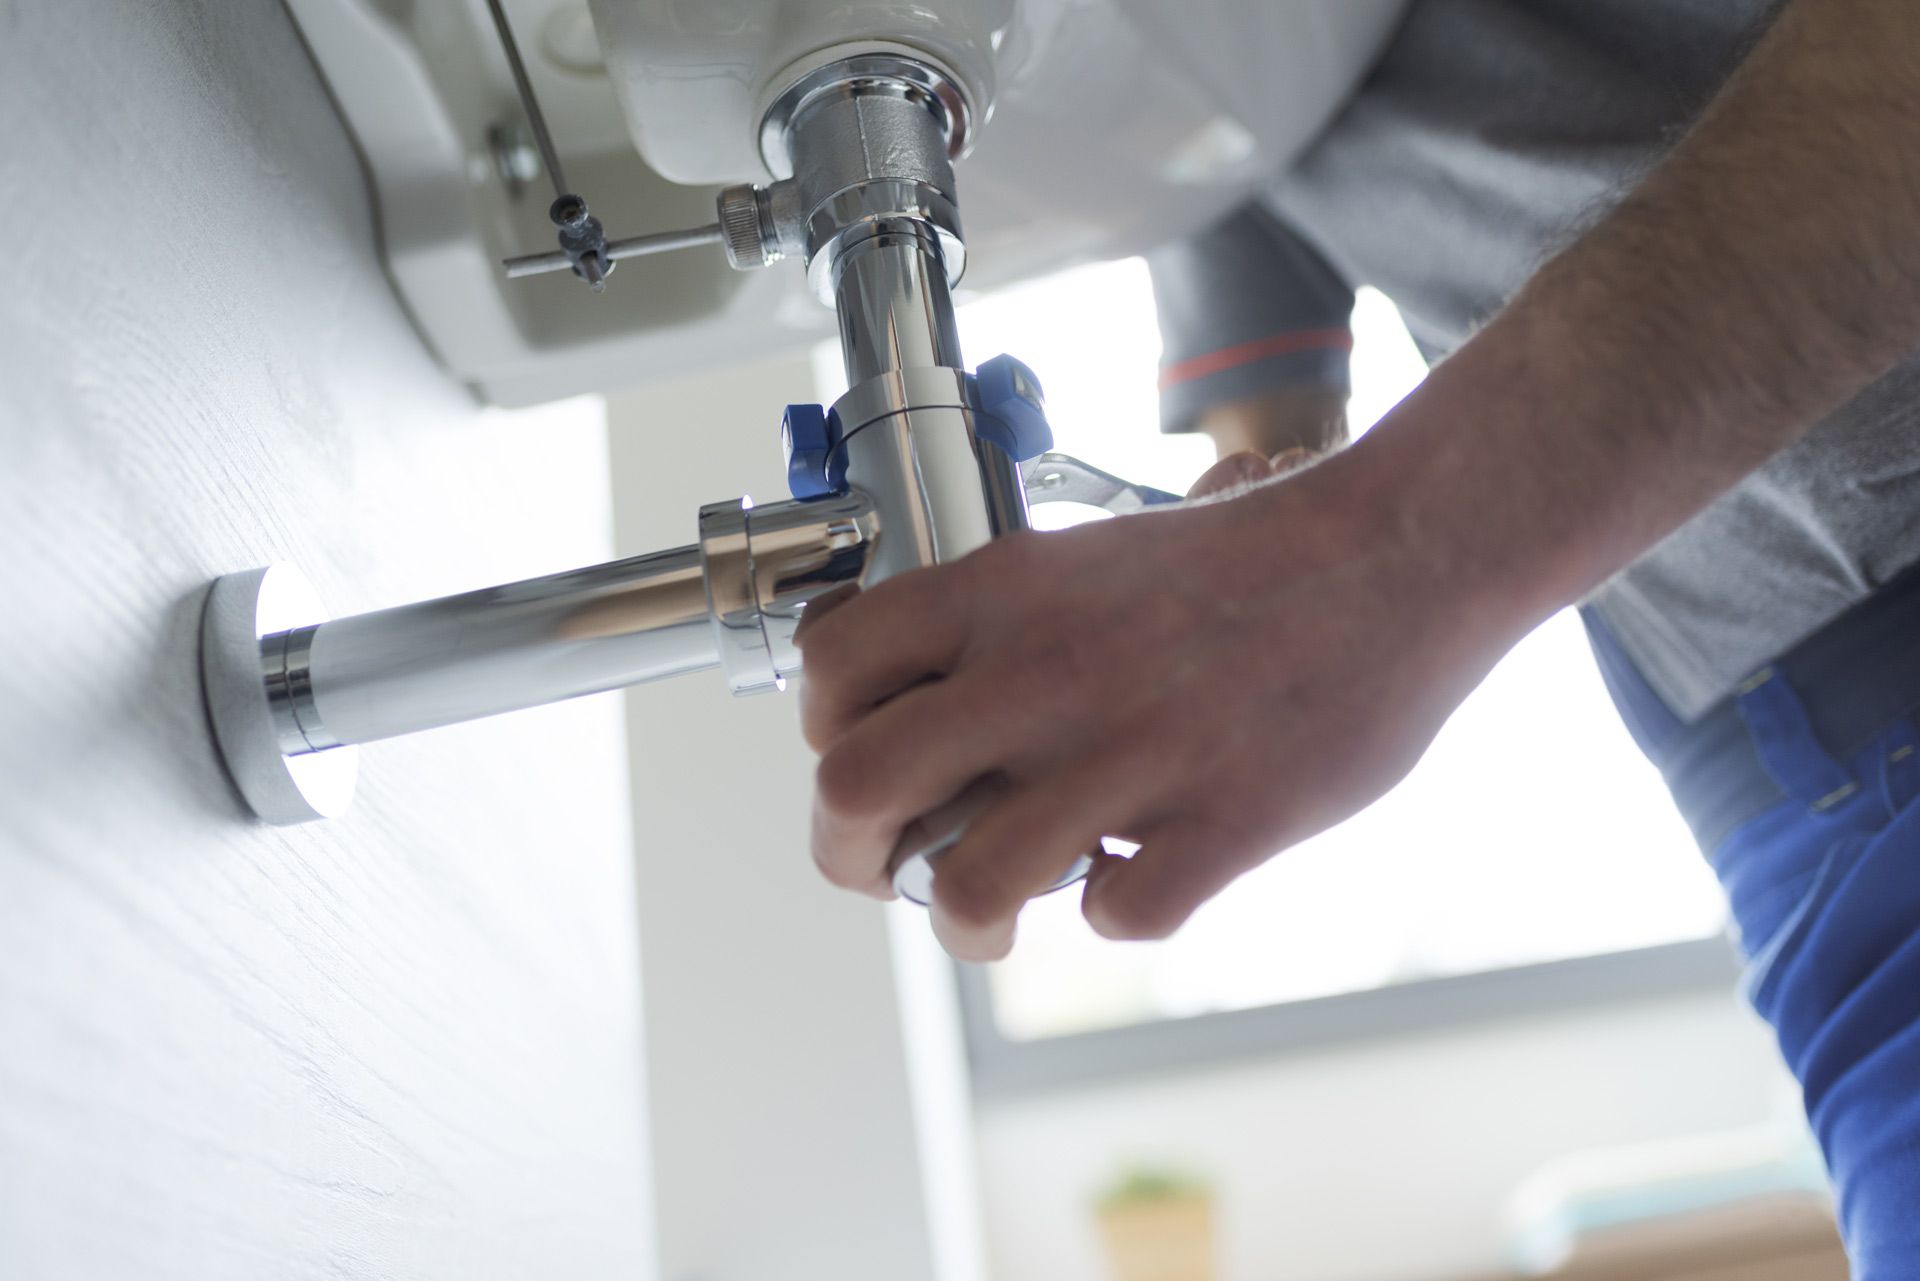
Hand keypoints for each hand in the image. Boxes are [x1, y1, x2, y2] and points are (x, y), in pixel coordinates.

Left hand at [794, 441, 1528, 961]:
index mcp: (1006, 592)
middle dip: (846, 852)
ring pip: (969, 885)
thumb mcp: (1089, 559)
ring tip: (993, 917)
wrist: (1400, 550)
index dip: (823, 730)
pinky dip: (1116, 914)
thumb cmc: (1249, 559)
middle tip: (881, 869)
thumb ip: (1002, 635)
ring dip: (967, 921)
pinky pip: (1119, 917)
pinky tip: (1138, 878)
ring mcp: (1132, 752)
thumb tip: (928, 720)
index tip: (855, 757)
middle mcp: (1046, 671)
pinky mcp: (1223, 821)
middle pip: (856, 788)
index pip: (831, 667)